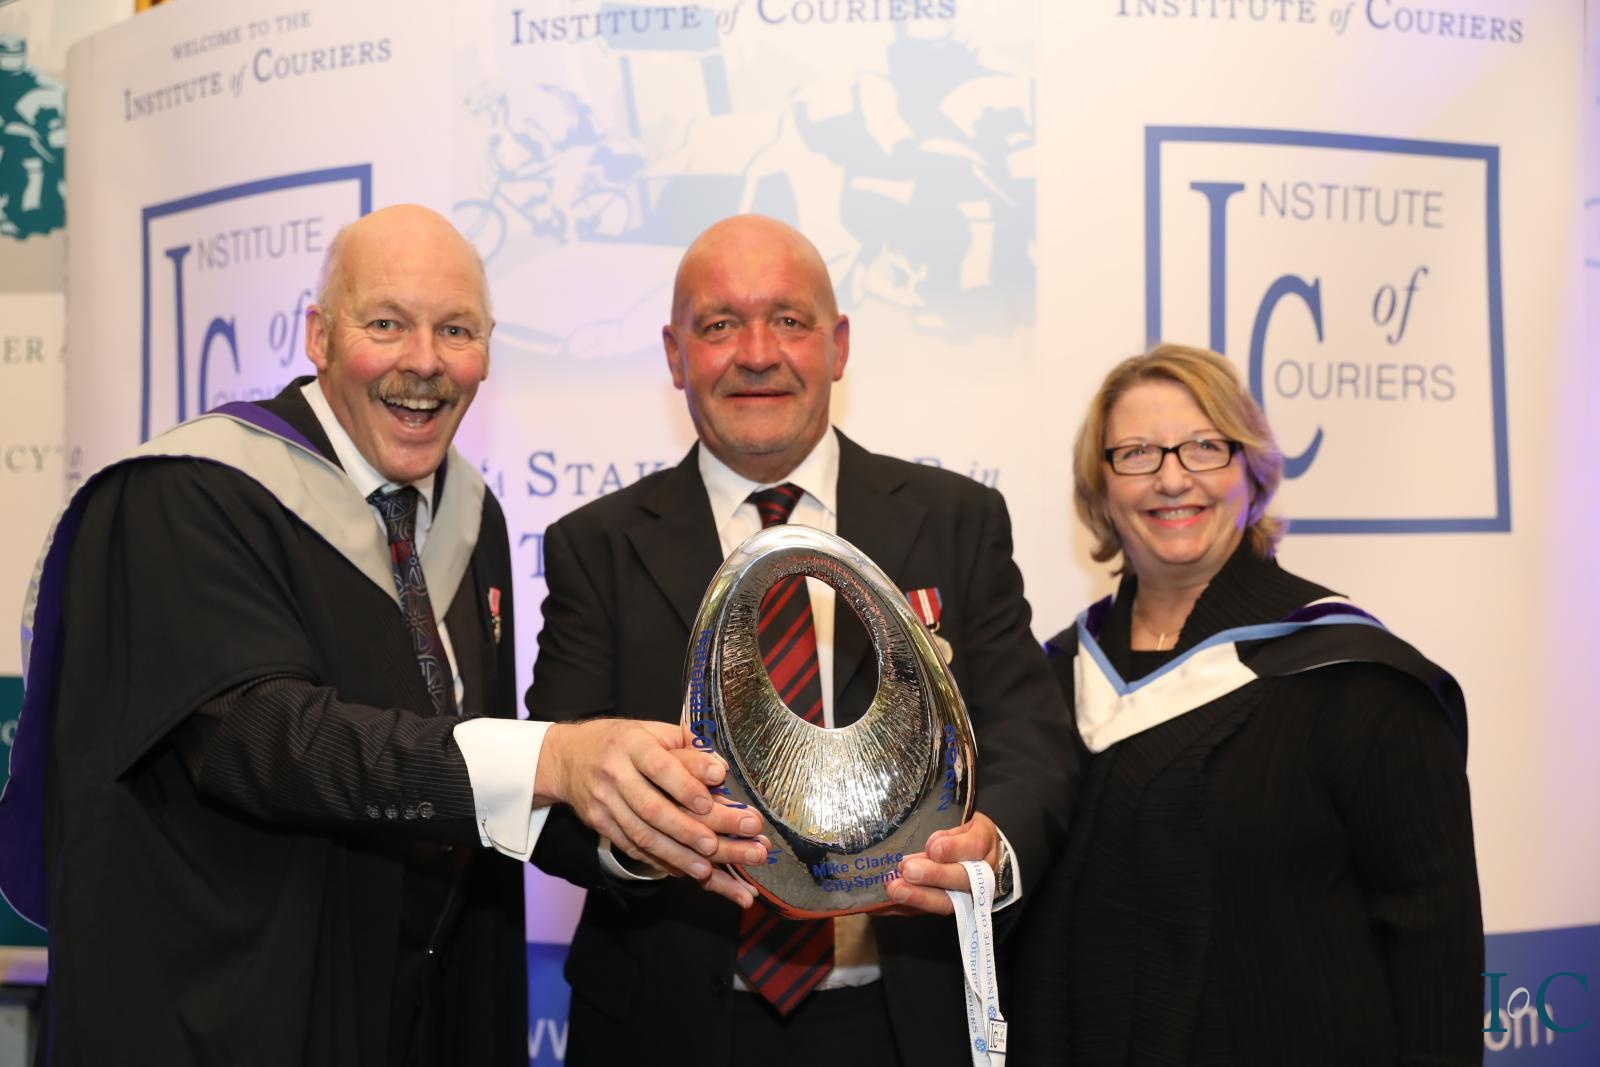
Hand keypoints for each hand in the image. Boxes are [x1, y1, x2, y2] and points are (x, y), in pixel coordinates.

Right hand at [536, 719, 767, 904]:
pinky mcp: (598, 823)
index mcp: (633, 744)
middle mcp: (615, 773)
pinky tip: (679, 869)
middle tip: (715, 846)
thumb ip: (688, 746)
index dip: (684, 786)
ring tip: (704, 868)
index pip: (659, 766)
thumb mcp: (652, 730)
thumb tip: (721, 768)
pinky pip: (629, 846)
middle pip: (651, 807)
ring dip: (674, 854)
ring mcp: (604, 801)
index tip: (708, 803)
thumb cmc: (622, 741)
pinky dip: (656, 860)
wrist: (567, 757)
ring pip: (641, 833)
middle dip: (685, 830)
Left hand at [883, 812, 1001, 915]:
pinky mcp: (944, 906)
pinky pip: (926, 912)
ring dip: (918, 897)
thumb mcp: (962, 822)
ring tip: (894, 889)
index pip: (976, 846)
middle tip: (908, 871)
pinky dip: (903, 909)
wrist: (977, 857)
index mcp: (985, 845)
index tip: (933, 848)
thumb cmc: (964, 834)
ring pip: (946, 901)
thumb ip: (950, 835)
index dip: (955, 849)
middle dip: (934, 876)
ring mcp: (965, 896)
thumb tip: (932, 848)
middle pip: (962, 879)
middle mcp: (981, 875)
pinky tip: (882, 907)